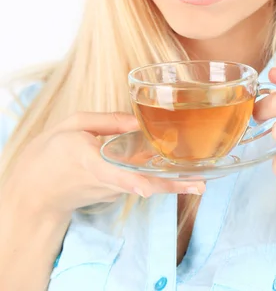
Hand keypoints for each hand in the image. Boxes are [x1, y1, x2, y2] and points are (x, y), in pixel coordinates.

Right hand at [4, 111, 204, 217]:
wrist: (37, 189)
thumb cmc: (53, 150)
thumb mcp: (73, 124)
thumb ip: (107, 121)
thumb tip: (138, 122)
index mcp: (87, 158)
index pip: (110, 171)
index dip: (130, 180)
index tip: (147, 187)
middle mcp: (103, 179)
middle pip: (140, 184)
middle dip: (169, 185)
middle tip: (200, 183)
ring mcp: (110, 191)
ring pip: (144, 185)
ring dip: (170, 181)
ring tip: (199, 176)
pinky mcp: (114, 193)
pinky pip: (138, 183)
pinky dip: (157, 177)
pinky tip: (177, 170)